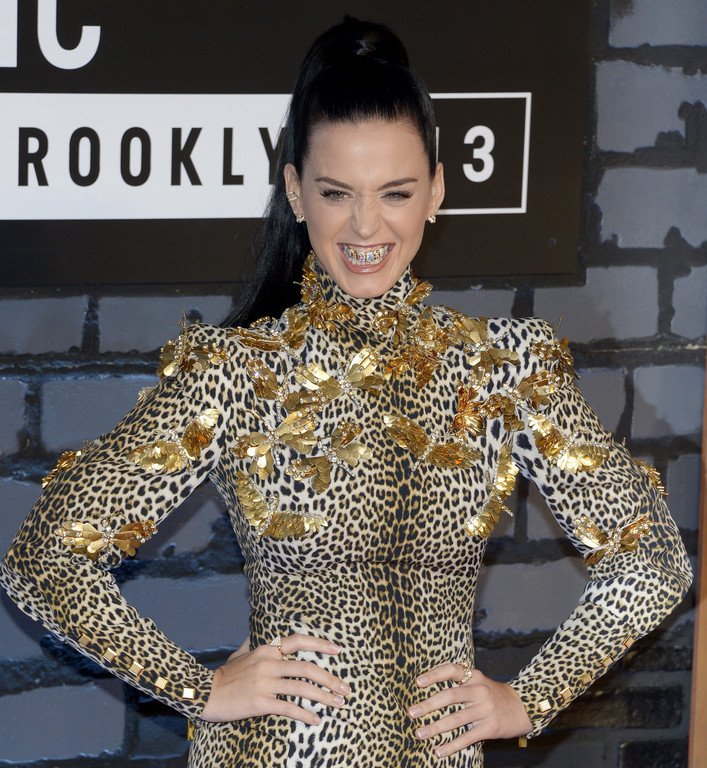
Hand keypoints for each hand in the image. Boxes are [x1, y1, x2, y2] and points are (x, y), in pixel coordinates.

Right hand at [201, 633, 350, 724]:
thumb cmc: (226, 674)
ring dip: (324, 697)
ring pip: (302, 688)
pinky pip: (289, 707)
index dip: (320, 644)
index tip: (338, 650)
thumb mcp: (240, 652)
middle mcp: (269, 663)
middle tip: (345, 689)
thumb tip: (255, 631)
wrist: (205, 693)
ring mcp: (265, 682)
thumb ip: (252, 642)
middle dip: (330, 679)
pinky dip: (305, 714)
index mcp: (267, 649)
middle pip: (307, 667)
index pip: (299, 641)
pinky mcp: (261, 702)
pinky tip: (315, 720)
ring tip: (338, 704)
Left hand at [408, 664, 531, 757]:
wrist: (522, 706)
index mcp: (474, 676)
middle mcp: (479, 691)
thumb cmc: (493, 694)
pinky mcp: (490, 727)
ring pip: (456, 719)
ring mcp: (485, 710)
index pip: (452, 670)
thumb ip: (460, 681)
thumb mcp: (479, 681)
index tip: (418, 682)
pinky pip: (467, 737)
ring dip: (435, 727)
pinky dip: (452, 745)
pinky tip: (439, 751)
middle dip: (429, 705)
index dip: (434, 675)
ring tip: (420, 733)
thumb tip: (430, 686)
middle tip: (412, 712)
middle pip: (450, 696)